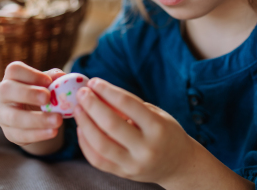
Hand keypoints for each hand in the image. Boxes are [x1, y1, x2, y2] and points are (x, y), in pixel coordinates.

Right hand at [0, 61, 64, 146]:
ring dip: (38, 119)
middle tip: (48, 98)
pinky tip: (53, 131)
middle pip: (6, 90)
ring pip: (14, 117)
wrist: (34, 116)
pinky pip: (21, 135)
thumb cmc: (39, 93)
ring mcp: (2, 115)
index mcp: (11, 77)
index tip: (49, 81)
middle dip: (28, 94)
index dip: (31, 74)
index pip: (14, 70)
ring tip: (58, 120)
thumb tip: (62, 77)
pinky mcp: (9, 133)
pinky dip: (39, 134)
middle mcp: (1, 94)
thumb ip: (54, 78)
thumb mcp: (46, 84)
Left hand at [73, 78, 194, 185]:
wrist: (178, 165)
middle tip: (82, 93)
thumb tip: (98, 91)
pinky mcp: (123, 174)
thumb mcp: (156, 114)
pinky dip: (85, 143)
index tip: (94, 82)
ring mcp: (134, 164)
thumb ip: (129, 105)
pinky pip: (97, 160)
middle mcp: (146, 148)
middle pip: (111, 124)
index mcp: (157, 127)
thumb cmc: (166, 132)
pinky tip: (81, 129)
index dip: (107, 90)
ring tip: (78, 109)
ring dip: (84, 124)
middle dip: (92, 105)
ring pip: (100, 144)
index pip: (127, 104)